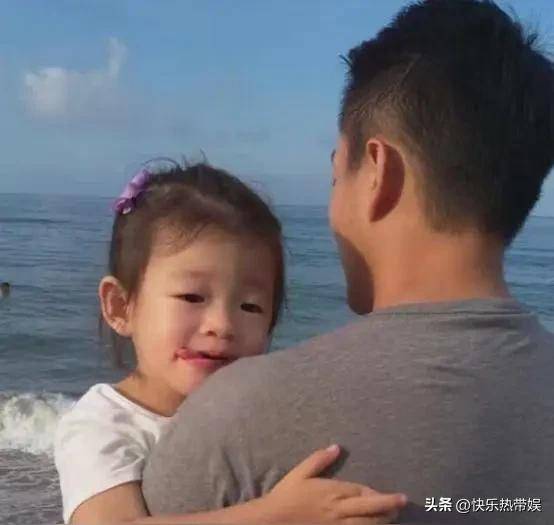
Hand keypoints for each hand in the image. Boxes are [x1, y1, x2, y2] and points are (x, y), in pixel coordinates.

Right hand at [263, 444, 406, 523]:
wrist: (272, 521)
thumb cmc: (286, 495)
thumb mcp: (301, 472)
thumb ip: (320, 459)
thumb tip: (336, 447)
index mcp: (333, 492)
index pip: (362, 492)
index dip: (378, 494)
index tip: (393, 494)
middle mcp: (339, 510)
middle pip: (370, 509)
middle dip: (389, 506)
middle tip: (403, 503)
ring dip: (382, 521)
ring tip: (393, 517)